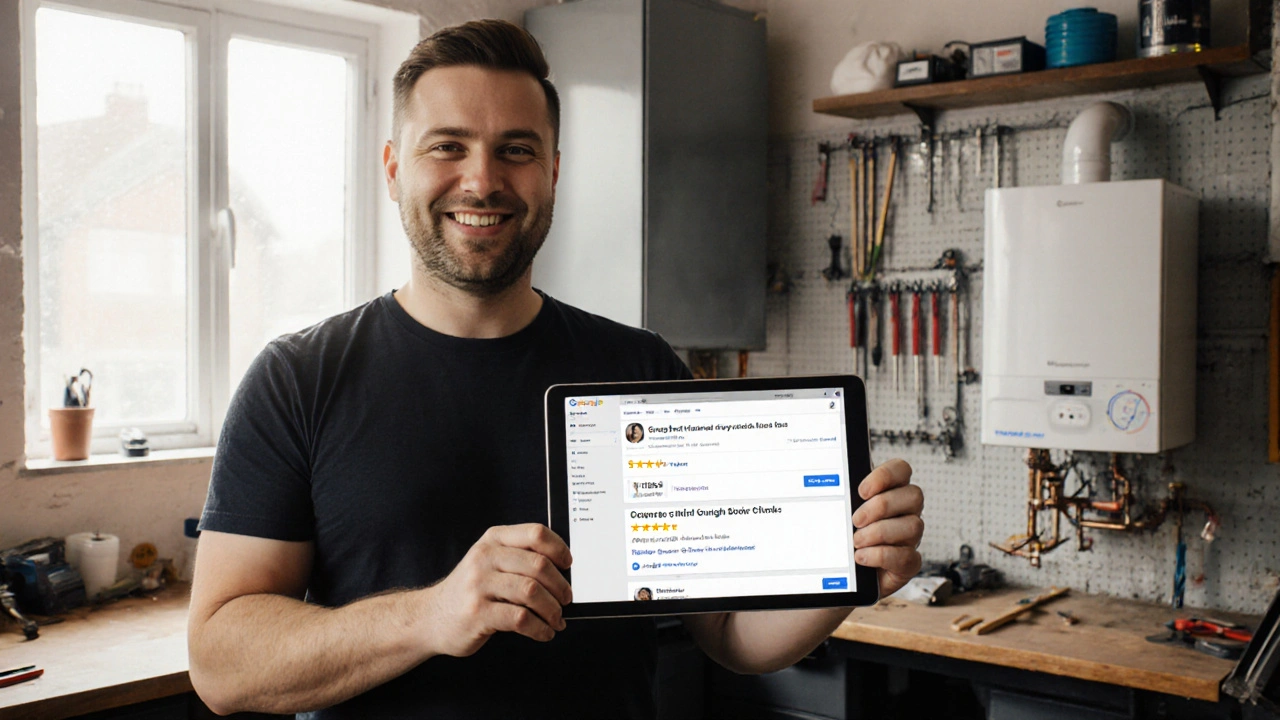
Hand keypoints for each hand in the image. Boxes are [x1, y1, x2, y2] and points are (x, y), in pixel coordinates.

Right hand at [423, 524, 572, 657]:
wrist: (431, 617)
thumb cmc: (471, 590)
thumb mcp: (489, 562)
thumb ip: (519, 558)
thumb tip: (563, 572)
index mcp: (493, 540)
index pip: (535, 533)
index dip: (559, 548)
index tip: (568, 564)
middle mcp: (484, 558)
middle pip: (538, 565)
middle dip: (560, 586)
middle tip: (566, 600)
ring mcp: (479, 585)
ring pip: (532, 592)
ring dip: (552, 610)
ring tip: (556, 619)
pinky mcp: (478, 613)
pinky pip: (521, 618)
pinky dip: (540, 628)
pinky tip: (543, 632)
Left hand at [852, 459, 923, 597]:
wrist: (843, 574)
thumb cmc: (843, 536)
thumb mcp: (841, 512)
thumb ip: (843, 497)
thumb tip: (829, 486)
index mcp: (891, 491)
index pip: (901, 470)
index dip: (885, 476)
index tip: (861, 491)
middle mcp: (906, 512)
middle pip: (913, 496)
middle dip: (882, 506)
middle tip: (855, 520)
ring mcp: (910, 538)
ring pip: (913, 526)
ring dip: (880, 532)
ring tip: (856, 541)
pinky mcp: (909, 564)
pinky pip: (906, 557)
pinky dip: (880, 555)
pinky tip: (861, 557)